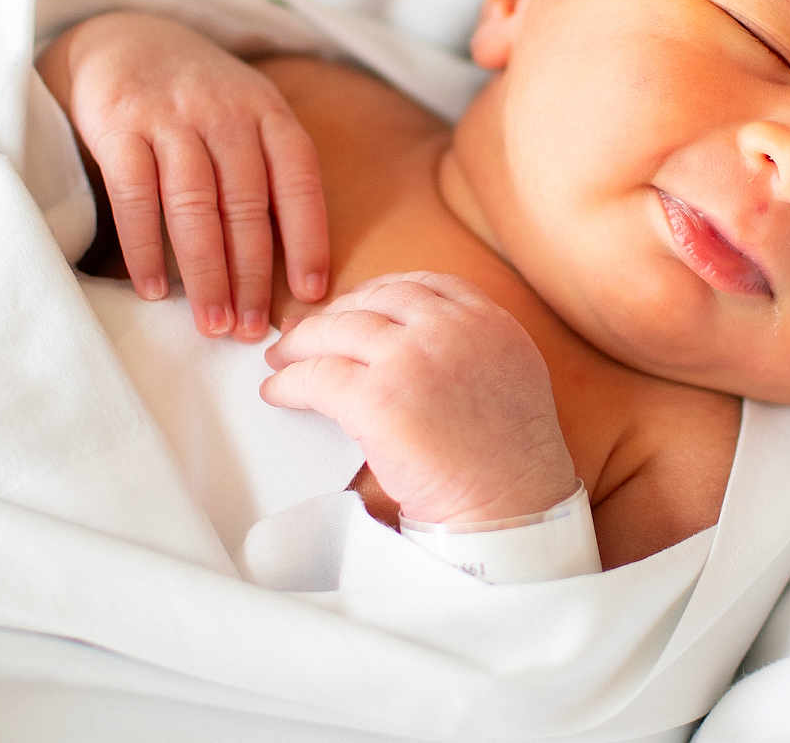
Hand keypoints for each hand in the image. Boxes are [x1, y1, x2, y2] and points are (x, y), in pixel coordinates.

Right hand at [37, 11, 328, 338]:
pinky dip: (145, 248)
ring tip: (213, 323)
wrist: (130, 39)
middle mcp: (227, 113)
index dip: (309, 238)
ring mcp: (172, 118)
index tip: (313, 292)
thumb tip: (299, 261)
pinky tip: (153, 290)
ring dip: (205, 274)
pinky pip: (135, 196)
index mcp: (270, 113)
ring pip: (195, 207)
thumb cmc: (206, 99)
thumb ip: (273, 170)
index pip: (300, 180)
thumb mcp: (253, 115)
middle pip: (247, 205)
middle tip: (254, 329)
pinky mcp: (120, 126)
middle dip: (253, 275)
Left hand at [260, 273, 577, 524]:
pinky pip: (317, 376)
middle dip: (337, 313)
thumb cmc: (511, 459)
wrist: (512, 505)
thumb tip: (418, 343)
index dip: (382, 292)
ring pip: (339, 329)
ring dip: (303, 342)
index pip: (425, 284)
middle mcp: (450, 328)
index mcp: (488, 321)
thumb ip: (473, 344)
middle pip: (376, 300)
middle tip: (308, 331)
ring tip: (282, 358)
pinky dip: (290, 381)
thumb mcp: (512, 372)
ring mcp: (411, 358)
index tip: (360, 305)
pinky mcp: (377, 398)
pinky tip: (278, 391)